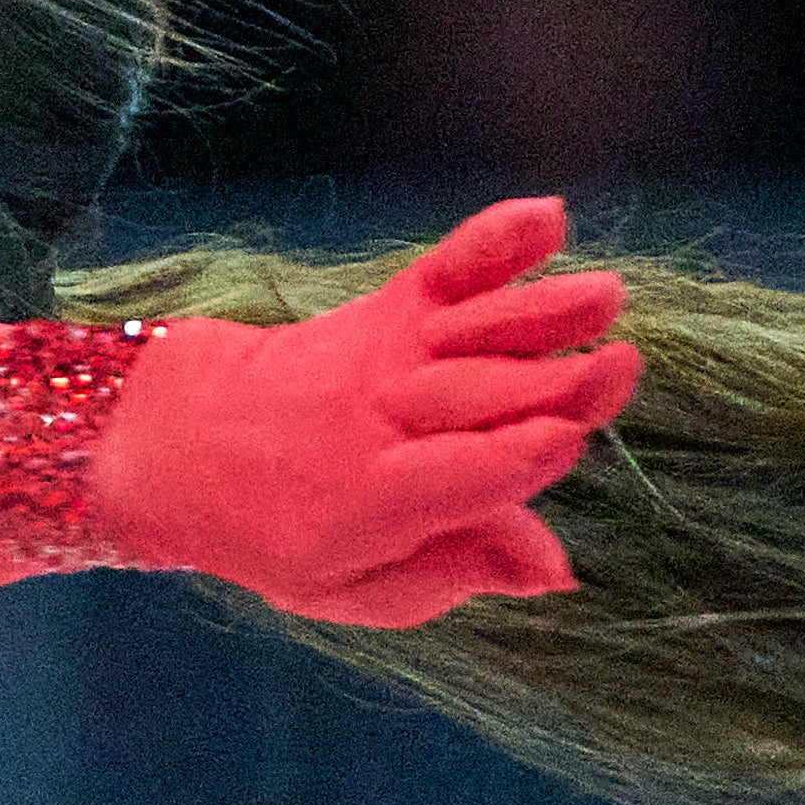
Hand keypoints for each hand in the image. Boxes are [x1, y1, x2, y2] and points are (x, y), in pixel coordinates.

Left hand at [94, 195, 640, 623]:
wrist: (183, 444)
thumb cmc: (285, 532)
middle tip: (621, 368)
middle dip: (550, 383)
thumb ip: (453, 573)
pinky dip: (493, 242)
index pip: (457, 476)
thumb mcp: (352, 587)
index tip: (571, 441)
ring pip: (471, 333)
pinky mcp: (389, 308)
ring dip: (541, 311)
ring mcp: (385, 357)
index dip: (515, 459)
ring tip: (608, 296)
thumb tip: (556, 571)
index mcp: (369, 500)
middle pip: (477, 398)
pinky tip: (548, 217)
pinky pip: (444, 271)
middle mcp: (378, 419)